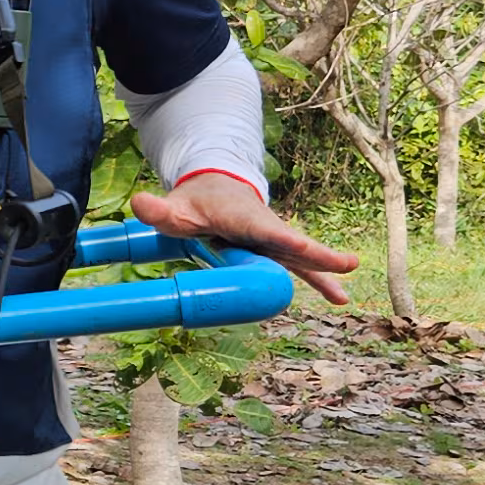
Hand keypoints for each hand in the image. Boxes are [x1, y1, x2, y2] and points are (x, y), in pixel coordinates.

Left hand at [133, 169, 359, 306]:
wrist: (216, 186)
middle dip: (318, 256)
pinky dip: (319, 280)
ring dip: (324, 274)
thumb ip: (159, 209)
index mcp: (244, 217)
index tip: (300, 246)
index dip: (282, 238)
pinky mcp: (275, 252)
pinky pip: (299, 267)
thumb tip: (139, 204)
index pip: (264, 229)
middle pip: (293, 245)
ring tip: (344, 295)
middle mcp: (265, 229)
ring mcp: (273, 242)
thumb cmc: (197, 200)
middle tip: (346, 265)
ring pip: (301, 259)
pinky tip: (339, 298)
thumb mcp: (175, 206)